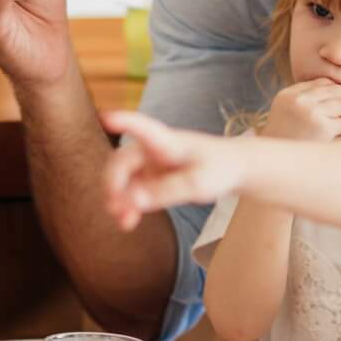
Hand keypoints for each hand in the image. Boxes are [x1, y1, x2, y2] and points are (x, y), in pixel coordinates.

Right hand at [100, 110, 247, 230]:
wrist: (234, 169)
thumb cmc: (219, 168)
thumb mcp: (197, 184)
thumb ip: (165, 192)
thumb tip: (132, 201)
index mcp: (167, 141)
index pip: (142, 128)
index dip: (124, 122)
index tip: (107, 118)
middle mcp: (152, 149)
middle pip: (121, 161)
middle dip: (113, 184)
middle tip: (114, 207)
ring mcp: (150, 164)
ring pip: (123, 179)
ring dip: (118, 199)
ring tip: (122, 220)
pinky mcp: (152, 178)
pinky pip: (133, 191)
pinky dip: (129, 205)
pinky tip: (128, 221)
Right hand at [264, 78, 340, 141]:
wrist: (277, 161)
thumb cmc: (284, 136)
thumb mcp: (286, 109)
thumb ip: (304, 96)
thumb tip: (335, 86)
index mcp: (289, 94)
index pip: (321, 82)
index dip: (335, 86)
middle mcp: (299, 100)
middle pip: (334, 89)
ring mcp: (311, 113)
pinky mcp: (323, 128)